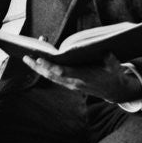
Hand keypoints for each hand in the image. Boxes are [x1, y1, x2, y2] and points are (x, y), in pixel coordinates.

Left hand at [22, 52, 141, 101]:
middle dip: (38, 66)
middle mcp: (74, 83)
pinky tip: (38, 62)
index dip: (50, 66)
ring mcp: (71, 84)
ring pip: (51, 77)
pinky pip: (54, 77)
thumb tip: (105, 51)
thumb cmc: (114, 75)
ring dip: (38, 68)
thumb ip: (109, 59)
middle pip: (52, 75)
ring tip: (27, 58)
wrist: (115, 91)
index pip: (63, 72)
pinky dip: (45, 70)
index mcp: (83, 77)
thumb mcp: (115, 65)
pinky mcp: (70, 84)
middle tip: (25, 57)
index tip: (39, 58)